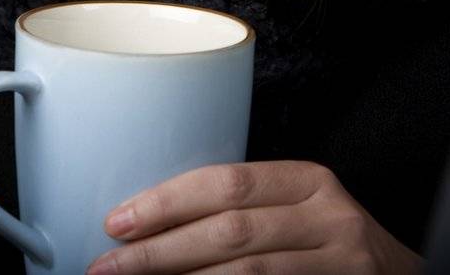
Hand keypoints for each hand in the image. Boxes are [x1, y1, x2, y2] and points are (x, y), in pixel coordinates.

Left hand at [86, 161, 422, 274]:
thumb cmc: (330, 247)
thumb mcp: (298, 212)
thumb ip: (244, 210)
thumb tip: (149, 225)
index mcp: (311, 183)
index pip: (229, 183)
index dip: (168, 203)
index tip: (117, 222)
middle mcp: (331, 220)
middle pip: (231, 233)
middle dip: (160, 252)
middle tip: (108, 266)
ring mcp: (340, 266)